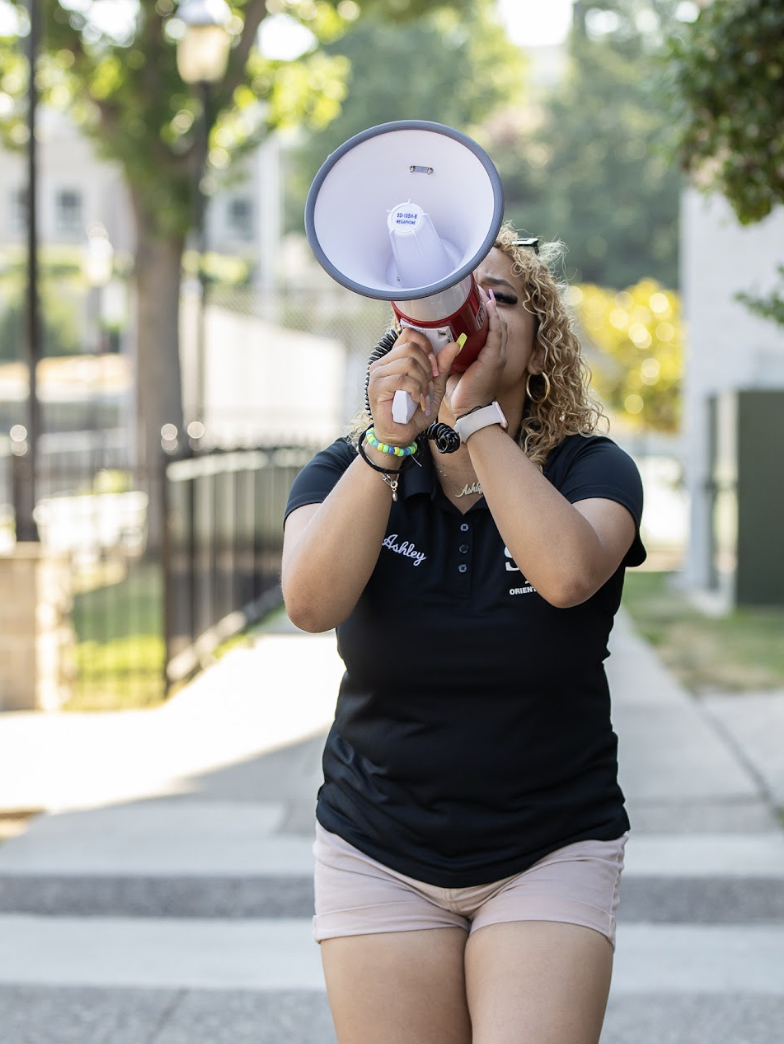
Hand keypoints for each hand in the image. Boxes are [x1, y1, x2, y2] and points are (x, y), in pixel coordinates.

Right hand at [368, 329, 461, 445]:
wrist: (401, 436)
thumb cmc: (414, 412)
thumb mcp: (434, 387)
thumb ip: (442, 366)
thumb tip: (453, 344)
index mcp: (394, 359)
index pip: (409, 335)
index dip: (426, 345)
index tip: (435, 365)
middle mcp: (382, 363)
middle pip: (411, 347)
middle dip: (428, 367)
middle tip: (430, 385)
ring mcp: (377, 375)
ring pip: (409, 363)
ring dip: (423, 382)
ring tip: (423, 397)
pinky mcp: (376, 388)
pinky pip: (403, 380)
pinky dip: (416, 391)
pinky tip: (418, 402)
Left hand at [442, 287, 506, 418]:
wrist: (469, 410)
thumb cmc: (461, 392)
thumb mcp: (454, 368)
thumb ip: (450, 353)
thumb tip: (437, 340)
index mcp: (488, 354)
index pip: (490, 327)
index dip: (484, 312)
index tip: (473, 298)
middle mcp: (497, 352)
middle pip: (495, 322)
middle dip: (487, 305)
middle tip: (476, 289)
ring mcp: (498, 354)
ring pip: (497, 324)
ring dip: (490, 307)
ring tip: (481, 291)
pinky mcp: (494, 357)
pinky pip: (496, 332)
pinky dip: (493, 318)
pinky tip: (488, 305)